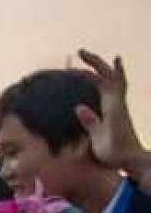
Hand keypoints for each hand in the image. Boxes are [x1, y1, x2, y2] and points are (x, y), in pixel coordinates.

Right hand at [76, 50, 145, 173]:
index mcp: (113, 107)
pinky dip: (111, 79)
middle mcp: (118, 103)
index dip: (96, 67)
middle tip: (81, 52)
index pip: (105, 81)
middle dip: (96, 62)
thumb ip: (91, 123)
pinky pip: (115, 89)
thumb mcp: (100, 140)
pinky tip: (103, 78)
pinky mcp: (118, 112)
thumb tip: (78, 107)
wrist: (133, 160)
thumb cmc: (115, 152)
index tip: (82, 58)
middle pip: (111, 76)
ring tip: (89, 61)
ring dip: (103, 68)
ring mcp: (120, 106)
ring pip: (115, 80)